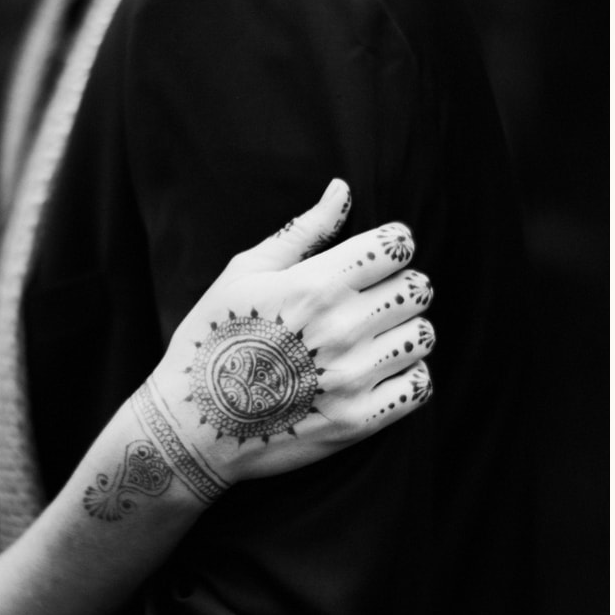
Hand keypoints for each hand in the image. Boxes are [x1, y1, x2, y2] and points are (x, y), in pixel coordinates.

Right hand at [138, 180, 434, 496]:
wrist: (192, 425)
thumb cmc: (215, 337)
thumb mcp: (245, 273)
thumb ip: (303, 231)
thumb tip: (342, 189)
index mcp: (315, 285)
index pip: (396, 247)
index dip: (393, 246)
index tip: (378, 257)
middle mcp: (341, 329)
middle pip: (417, 289)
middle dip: (400, 286)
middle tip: (373, 299)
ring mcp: (353, 378)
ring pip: (423, 335)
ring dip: (405, 331)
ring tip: (375, 336)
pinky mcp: (359, 421)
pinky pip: (420, 386)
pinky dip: (408, 375)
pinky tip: (379, 371)